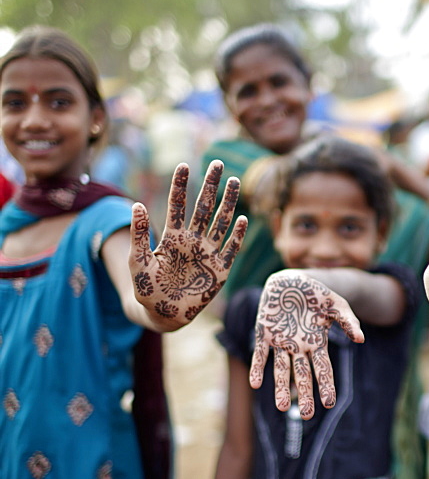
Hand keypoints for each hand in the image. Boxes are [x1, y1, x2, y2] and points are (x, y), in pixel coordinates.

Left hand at [130, 161, 247, 328]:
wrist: (164, 314)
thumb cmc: (148, 289)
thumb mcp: (138, 261)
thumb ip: (138, 235)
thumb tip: (136, 205)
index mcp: (173, 237)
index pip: (178, 206)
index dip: (181, 186)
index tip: (184, 165)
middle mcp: (193, 241)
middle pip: (204, 207)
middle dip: (212, 185)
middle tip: (219, 163)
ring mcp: (208, 254)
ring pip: (221, 223)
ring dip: (228, 203)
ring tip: (235, 181)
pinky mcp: (219, 271)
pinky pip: (231, 250)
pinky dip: (236, 236)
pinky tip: (241, 219)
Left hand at [249, 270, 363, 419]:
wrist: (290, 280)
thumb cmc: (315, 293)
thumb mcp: (336, 304)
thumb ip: (348, 320)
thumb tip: (361, 339)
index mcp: (317, 343)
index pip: (323, 369)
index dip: (326, 385)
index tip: (329, 402)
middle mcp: (299, 347)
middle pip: (302, 375)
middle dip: (305, 394)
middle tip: (307, 415)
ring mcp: (280, 342)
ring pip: (281, 369)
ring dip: (280, 388)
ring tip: (282, 407)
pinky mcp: (264, 334)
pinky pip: (260, 354)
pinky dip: (258, 368)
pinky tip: (256, 384)